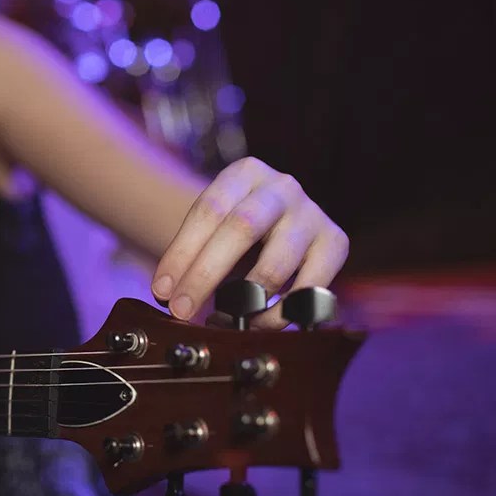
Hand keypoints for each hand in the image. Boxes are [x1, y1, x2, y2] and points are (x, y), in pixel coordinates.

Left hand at [151, 157, 348, 328]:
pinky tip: (257, 323)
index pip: (209, 209)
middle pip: (242, 228)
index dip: (182, 253)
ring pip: (276, 264)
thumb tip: (167, 296)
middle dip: (206, 275)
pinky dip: (281, 313)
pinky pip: (309, 288)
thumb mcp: (211, 227)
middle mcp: (282, 187)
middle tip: (182, 309)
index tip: (161, 290)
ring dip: (244, 301)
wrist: (280, 221)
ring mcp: (312, 214)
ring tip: (221, 320)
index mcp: (245, 172)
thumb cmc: (234, 228)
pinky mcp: (335, 243)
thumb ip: (190, 254)